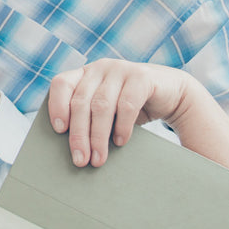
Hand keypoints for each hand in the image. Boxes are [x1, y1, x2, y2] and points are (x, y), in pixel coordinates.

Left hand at [47, 59, 190, 166]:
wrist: (171, 94)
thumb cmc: (130, 107)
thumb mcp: (106, 110)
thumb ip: (88, 118)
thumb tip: (72, 150)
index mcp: (85, 73)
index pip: (61, 84)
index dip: (57, 105)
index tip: (58, 130)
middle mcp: (100, 68)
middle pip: (81, 102)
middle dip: (79, 134)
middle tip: (80, 160)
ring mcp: (121, 69)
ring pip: (101, 105)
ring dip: (98, 136)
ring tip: (98, 159)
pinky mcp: (142, 77)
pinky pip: (126, 104)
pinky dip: (122, 127)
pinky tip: (120, 142)